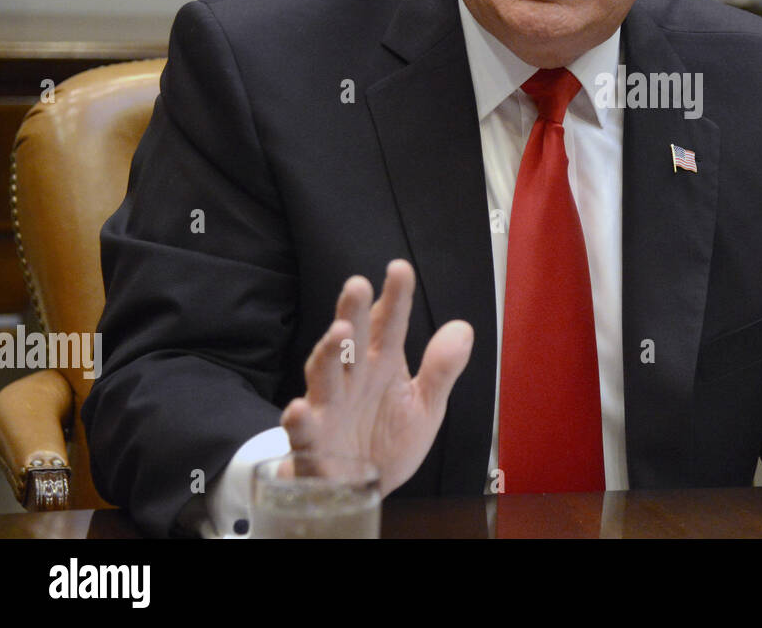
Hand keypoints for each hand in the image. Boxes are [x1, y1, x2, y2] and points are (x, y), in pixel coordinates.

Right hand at [281, 259, 472, 495]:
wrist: (361, 492)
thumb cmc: (389, 444)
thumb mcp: (425, 407)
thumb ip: (442, 369)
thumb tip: (463, 327)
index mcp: (383, 366)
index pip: (388, 325)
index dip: (394, 298)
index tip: (400, 269)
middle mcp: (353, 380)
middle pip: (351, 340)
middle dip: (352, 312)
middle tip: (357, 284)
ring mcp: (329, 408)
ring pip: (324, 375)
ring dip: (328, 354)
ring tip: (338, 332)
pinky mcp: (312, 443)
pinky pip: (302, 430)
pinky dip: (298, 420)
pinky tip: (298, 408)